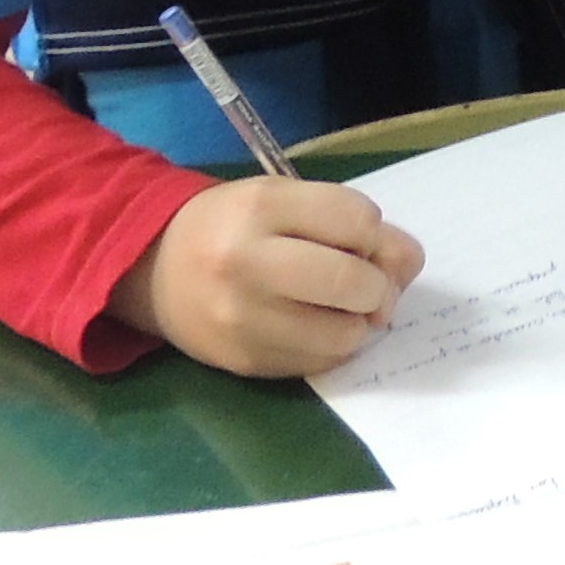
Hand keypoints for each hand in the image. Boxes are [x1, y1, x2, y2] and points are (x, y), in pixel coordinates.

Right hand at [121, 178, 424, 377]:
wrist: (154, 269)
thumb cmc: (234, 227)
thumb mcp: (285, 201)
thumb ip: (351, 222)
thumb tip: (409, 263)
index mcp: (261, 207)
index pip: (359, 221)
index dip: (373, 233)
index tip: (357, 238)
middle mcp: (247, 263)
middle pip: (355, 282)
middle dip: (378, 285)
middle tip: (365, 284)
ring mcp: (243, 319)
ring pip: (345, 334)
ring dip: (359, 322)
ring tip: (339, 308)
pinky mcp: (246, 361)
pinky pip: (321, 363)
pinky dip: (333, 347)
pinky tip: (313, 326)